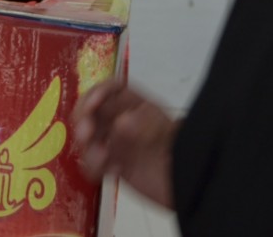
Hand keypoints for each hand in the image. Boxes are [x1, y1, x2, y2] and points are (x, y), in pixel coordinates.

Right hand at [70, 81, 178, 208]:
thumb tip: (120, 122)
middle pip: (91, 112)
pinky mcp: (114, 165)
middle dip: (83, 120)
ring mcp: (117, 143)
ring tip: (104, 159)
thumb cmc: (180, 149)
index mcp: (134, 105)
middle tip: (85, 134)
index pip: (109, 90)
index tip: (91, 107)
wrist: (189, 182)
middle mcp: (121, 120)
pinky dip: (95, 167)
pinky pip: (93, 163)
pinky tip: (113, 171)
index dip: (96, 94)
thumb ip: (144, 124)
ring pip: (88, 139)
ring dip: (88, 148)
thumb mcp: (166, 131)